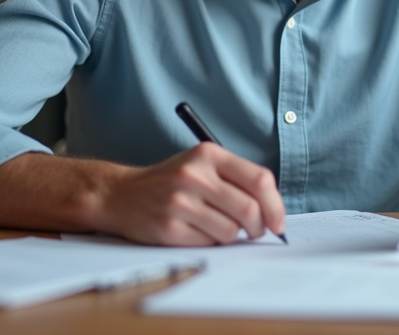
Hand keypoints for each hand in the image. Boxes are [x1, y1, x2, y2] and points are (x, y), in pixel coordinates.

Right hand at [96, 142, 286, 245]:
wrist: (120, 194)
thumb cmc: (170, 182)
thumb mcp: (201, 165)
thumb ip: (236, 179)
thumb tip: (273, 210)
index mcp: (208, 154)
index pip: (259, 179)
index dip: (275, 204)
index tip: (277, 221)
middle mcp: (194, 175)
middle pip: (249, 209)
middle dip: (259, 227)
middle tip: (254, 231)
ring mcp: (180, 202)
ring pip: (231, 231)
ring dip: (230, 234)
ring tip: (213, 224)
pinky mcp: (169, 228)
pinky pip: (208, 243)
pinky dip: (208, 241)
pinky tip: (194, 230)